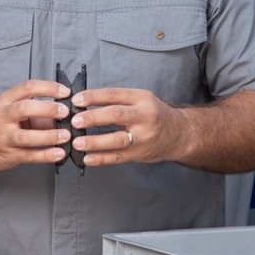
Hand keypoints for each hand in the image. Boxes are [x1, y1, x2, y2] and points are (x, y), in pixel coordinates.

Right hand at [0, 78, 73, 170]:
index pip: (27, 87)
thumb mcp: (10, 110)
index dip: (48, 88)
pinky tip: (58, 153)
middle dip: (47, 109)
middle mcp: (2, 117)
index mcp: (5, 101)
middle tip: (65, 112)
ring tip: (65, 135)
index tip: (64, 92)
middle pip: (24, 108)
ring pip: (26, 136)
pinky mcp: (8, 155)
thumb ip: (36, 111)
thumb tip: (64, 113)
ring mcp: (4, 137)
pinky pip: (29, 155)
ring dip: (48, 136)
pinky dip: (46, 155)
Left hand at [69, 87, 185, 166]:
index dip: (93, 97)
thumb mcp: (141, 100)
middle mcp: (145, 116)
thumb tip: (85, 102)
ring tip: (77, 142)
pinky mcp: (140, 154)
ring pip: (117, 139)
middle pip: (116, 115)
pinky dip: (101, 159)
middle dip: (93, 118)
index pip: (114, 95)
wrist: (179, 134)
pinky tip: (88, 158)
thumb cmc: (155, 115)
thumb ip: (117, 101)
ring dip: (94, 142)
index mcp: (142, 98)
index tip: (76, 100)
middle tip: (75, 120)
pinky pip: (118, 157)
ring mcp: (143, 137)